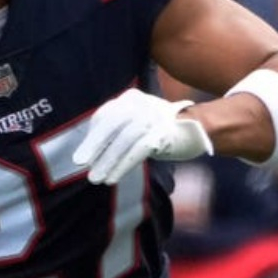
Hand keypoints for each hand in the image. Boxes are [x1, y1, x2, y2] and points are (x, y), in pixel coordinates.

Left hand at [72, 88, 213, 184]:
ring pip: (124, 139)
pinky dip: (123, 165)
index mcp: (130, 99)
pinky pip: (139, 150)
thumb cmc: (160, 130)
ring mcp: (153, 117)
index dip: (92, 137)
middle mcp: (140, 103)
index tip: (82, 156)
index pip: (105, 116)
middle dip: (94, 145)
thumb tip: (90, 152)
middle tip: (80, 163)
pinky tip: (113, 178)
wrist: (198, 128)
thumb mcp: (136, 122)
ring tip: (96, 178)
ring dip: (107, 160)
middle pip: (112, 124)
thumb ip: (116, 131)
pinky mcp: (163, 133)